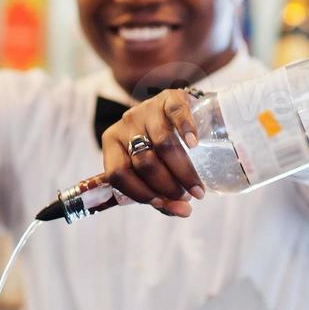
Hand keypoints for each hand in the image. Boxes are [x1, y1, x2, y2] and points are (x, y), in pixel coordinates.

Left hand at [100, 89, 204, 216]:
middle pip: (144, 162)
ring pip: (162, 144)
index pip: (117, 174)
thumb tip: (184, 212)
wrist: (175, 110)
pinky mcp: (169, 98)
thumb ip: (162, 195)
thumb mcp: (152, 169)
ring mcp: (147, 109)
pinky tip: (195, 144)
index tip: (162, 203)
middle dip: (167, 186)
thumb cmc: (159, 147)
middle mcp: (125, 125)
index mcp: (112, 144)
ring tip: (196, 188)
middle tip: (186, 198)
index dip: (139, 193)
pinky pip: (176, 113)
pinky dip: (186, 130)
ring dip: (183, 171)